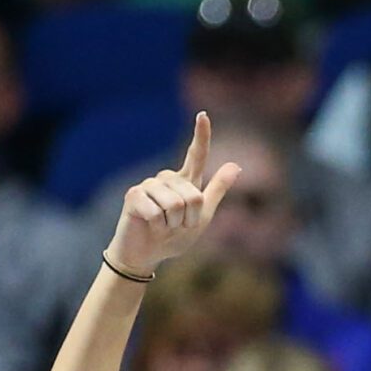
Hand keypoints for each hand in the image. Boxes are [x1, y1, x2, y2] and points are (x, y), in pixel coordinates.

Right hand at [108, 113, 240, 276]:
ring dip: (173, 224)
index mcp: (185, 182)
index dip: (201, 136)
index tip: (203, 115)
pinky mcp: (133, 195)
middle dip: (190, 220)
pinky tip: (150, 226)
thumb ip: (216, 190)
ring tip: (163, 226)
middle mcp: (167, 178)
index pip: (196, 156)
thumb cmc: (173, 237)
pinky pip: (157, 212)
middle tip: (176, 227)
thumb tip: (236, 165)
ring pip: (176, 204)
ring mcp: (148, 185)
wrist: (147, 254)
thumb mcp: (202, 217)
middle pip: (193, 196)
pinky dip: (158, 226)